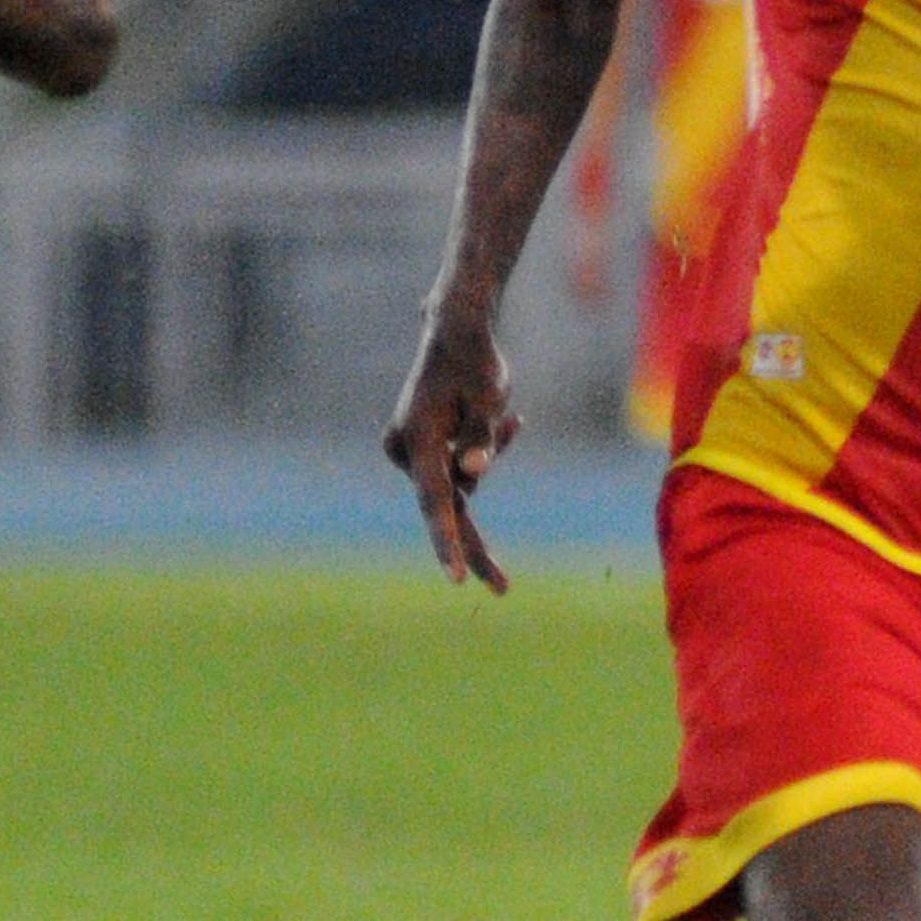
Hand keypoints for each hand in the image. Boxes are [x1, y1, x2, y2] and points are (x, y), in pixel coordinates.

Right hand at [383, 312, 520, 591]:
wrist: (455, 331)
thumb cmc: (475, 362)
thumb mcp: (489, 397)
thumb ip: (480, 438)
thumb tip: (472, 476)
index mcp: (418, 440)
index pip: (436, 501)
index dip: (448, 542)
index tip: (458, 579)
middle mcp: (407, 452)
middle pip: (445, 509)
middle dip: (473, 545)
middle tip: (504, 589)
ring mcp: (413, 453)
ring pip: (460, 485)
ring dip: (490, 461)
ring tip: (511, 417)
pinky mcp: (425, 451)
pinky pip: (460, 471)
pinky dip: (484, 455)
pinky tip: (514, 422)